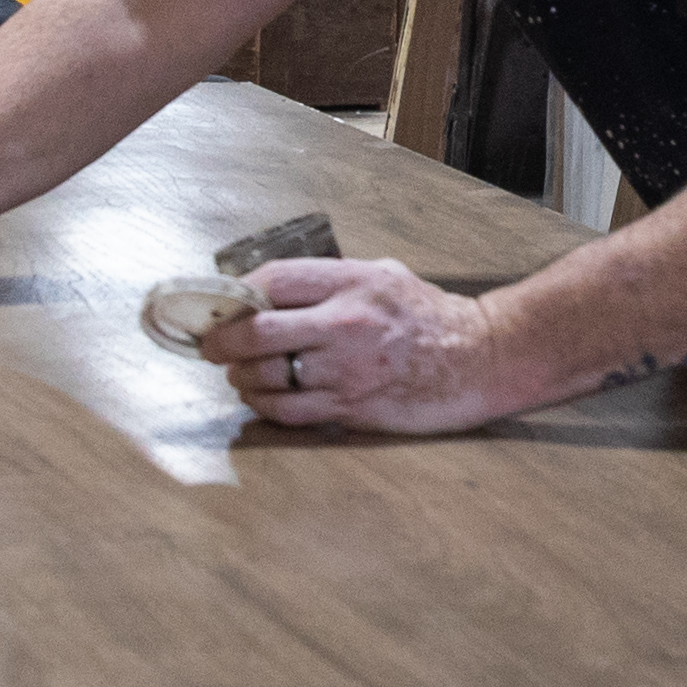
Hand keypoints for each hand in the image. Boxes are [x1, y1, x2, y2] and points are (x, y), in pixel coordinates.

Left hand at [205, 257, 528, 435]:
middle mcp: (346, 324)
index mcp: (353, 282)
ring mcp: (347, 370)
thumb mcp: (383, 274)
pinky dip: (264, 406)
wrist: (479, 359)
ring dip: (240, 377)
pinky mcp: (352, 408)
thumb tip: (275, 290)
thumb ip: (332, 280)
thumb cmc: (430, 316)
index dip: (236, 293)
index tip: (222, 303)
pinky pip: (289, 412)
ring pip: (266, 377)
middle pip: (256, 333)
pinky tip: (261, 397)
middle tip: (208, 345)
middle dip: (220, 341)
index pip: (273, 281)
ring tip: (237, 373)